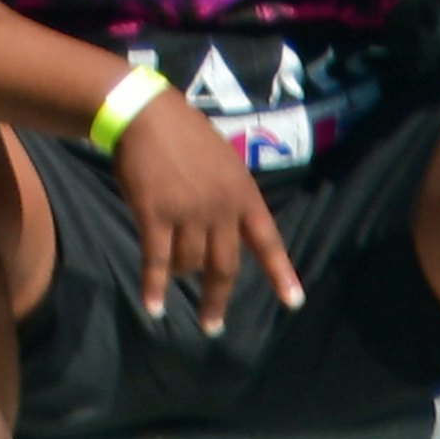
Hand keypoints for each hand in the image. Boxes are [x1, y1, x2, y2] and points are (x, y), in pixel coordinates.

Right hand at [109, 89, 289, 331]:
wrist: (146, 113)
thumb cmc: (185, 134)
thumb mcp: (224, 162)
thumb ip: (230, 198)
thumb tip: (227, 236)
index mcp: (243, 193)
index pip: (268, 241)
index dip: (281, 274)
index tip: (293, 302)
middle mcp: (221, 208)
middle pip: (225, 267)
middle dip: (217, 300)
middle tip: (212, 325)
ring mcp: (188, 212)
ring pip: (189, 264)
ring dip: (180, 275)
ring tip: (171, 274)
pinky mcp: (156, 215)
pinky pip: (157, 261)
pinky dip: (154, 287)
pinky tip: (154, 307)